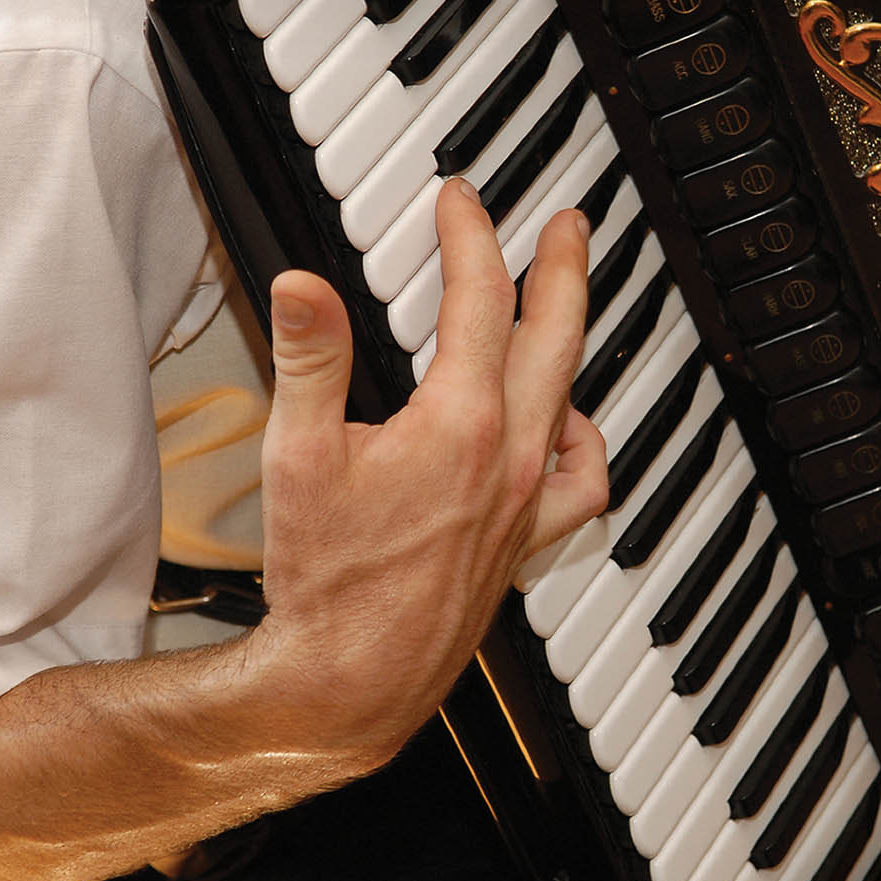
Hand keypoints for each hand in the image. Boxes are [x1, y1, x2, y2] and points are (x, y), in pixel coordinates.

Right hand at [244, 178, 607, 770]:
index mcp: (458, 423)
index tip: (458, 201)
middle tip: (567, 224)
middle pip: (554, 334)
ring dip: (574, 340)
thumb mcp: (298, 454)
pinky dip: (583, 440)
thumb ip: (310, 358)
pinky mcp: (526, 540)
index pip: (478, 299)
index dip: (469, 235)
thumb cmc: (326, 577)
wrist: (352, 678)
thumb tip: (301, 285)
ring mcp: (526, 500)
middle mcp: (508, 456)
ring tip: (565, 307)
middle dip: (561, 266)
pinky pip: (583, 481)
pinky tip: (565, 426)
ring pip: (573, 396)